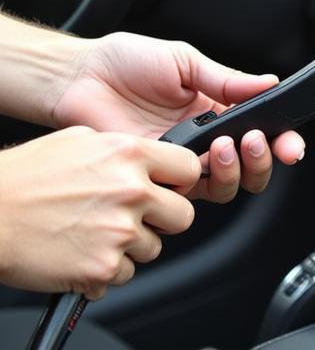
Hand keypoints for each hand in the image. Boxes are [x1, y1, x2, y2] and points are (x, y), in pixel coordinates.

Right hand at [0, 127, 198, 298]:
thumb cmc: (27, 175)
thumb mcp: (83, 140)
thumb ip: (124, 150)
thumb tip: (150, 159)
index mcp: (130, 155)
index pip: (189, 168)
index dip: (180, 181)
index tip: (170, 187)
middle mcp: (131, 191)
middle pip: (183, 215)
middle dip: (163, 218)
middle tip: (136, 216)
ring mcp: (119, 232)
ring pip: (153, 247)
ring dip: (131, 245)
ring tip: (96, 232)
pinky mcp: (102, 268)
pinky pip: (124, 274)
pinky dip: (106, 269)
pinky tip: (83, 251)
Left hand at [51, 32, 304, 201]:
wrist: (80, 77)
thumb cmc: (127, 62)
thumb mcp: (185, 61)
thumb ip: (227, 79)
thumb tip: (269, 83)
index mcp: (217, 108)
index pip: (260, 129)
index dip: (281, 140)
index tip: (292, 145)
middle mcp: (204, 139)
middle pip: (248, 167)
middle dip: (262, 160)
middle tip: (255, 141)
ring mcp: (179, 161)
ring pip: (222, 186)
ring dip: (233, 171)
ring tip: (224, 145)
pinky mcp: (154, 177)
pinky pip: (185, 193)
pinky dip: (197, 181)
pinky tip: (195, 159)